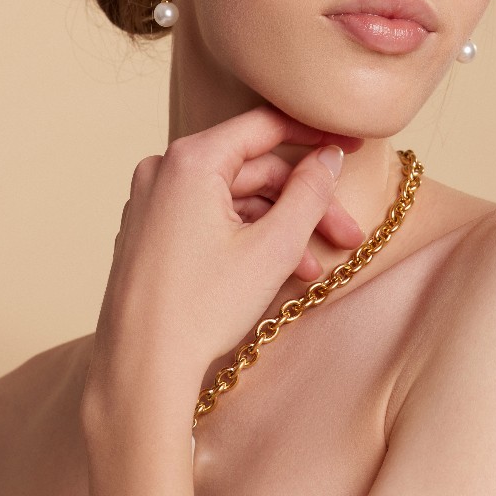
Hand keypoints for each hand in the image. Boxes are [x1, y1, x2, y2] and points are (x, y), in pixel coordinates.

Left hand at [82, 106, 363, 440]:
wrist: (142, 367)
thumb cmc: (201, 307)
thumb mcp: (273, 246)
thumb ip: (310, 192)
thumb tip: (329, 157)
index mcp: (190, 160)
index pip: (265, 127)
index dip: (315, 135)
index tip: (353, 146)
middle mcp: (163, 171)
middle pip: (253, 171)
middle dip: (304, 204)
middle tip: (347, 234)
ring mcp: (152, 202)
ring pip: (234, 200)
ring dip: (279, 228)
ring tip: (314, 269)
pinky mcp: (150, 232)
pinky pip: (210, 219)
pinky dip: (246, 239)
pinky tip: (279, 272)